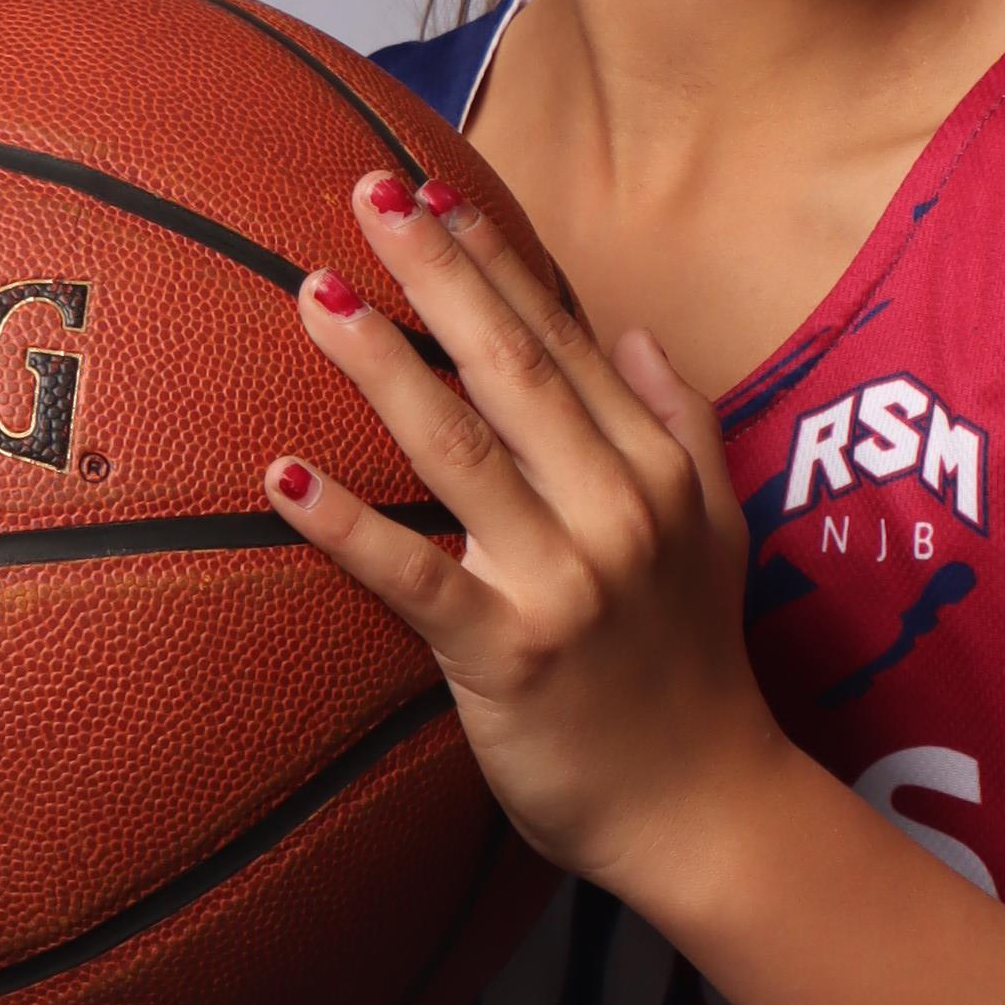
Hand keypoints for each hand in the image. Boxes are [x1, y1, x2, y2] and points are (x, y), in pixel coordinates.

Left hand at [270, 172, 787, 895]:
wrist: (704, 810)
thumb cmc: (694, 672)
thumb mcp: (720, 532)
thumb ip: (682, 425)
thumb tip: (627, 332)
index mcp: (653, 471)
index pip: (563, 341)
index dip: (496, 264)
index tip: (433, 194)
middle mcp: (614, 510)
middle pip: (510, 368)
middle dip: (438, 276)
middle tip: (365, 197)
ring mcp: (563, 582)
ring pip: (460, 451)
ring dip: (383, 366)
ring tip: (318, 294)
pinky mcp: (508, 656)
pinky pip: (415, 579)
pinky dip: (348, 527)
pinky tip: (283, 476)